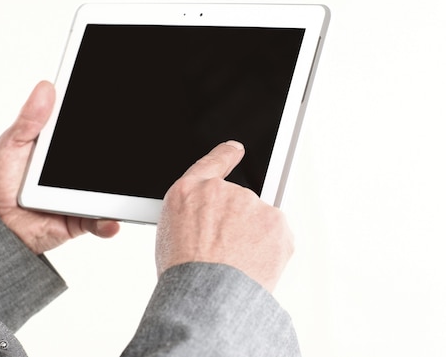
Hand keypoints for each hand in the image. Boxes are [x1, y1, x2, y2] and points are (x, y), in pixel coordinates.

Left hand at [0, 80, 119, 254]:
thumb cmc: (2, 183)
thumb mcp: (11, 145)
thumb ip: (29, 120)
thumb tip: (47, 87)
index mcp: (64, 147)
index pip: (88, 128)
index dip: (106, 116)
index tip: (119, 104)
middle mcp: (79, 170)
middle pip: (109, 160)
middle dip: (123, 157)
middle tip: (137, 147)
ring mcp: (84, 195)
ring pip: (110, 190)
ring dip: (121, 191)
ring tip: (127, 189)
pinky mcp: (84, 220)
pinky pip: (102, 221)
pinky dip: (108, 222)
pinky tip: (110, 220)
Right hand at [156, 141, 293, 291]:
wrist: (207, 296)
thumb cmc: (184, 275)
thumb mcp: (169, 239)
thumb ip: (194, 219)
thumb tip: (214, 224)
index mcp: (188, 192)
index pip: (211, 164)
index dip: (225, 155)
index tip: (235, 149)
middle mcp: (220, 190)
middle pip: (238, 203)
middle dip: (238, 226)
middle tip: (226, 255)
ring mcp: (250, 202)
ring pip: (259, 221)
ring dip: (254, 239)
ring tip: (236, 266)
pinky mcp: (275, 220)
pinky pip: (277, 235)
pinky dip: (270, 250)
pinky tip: (253, 266)